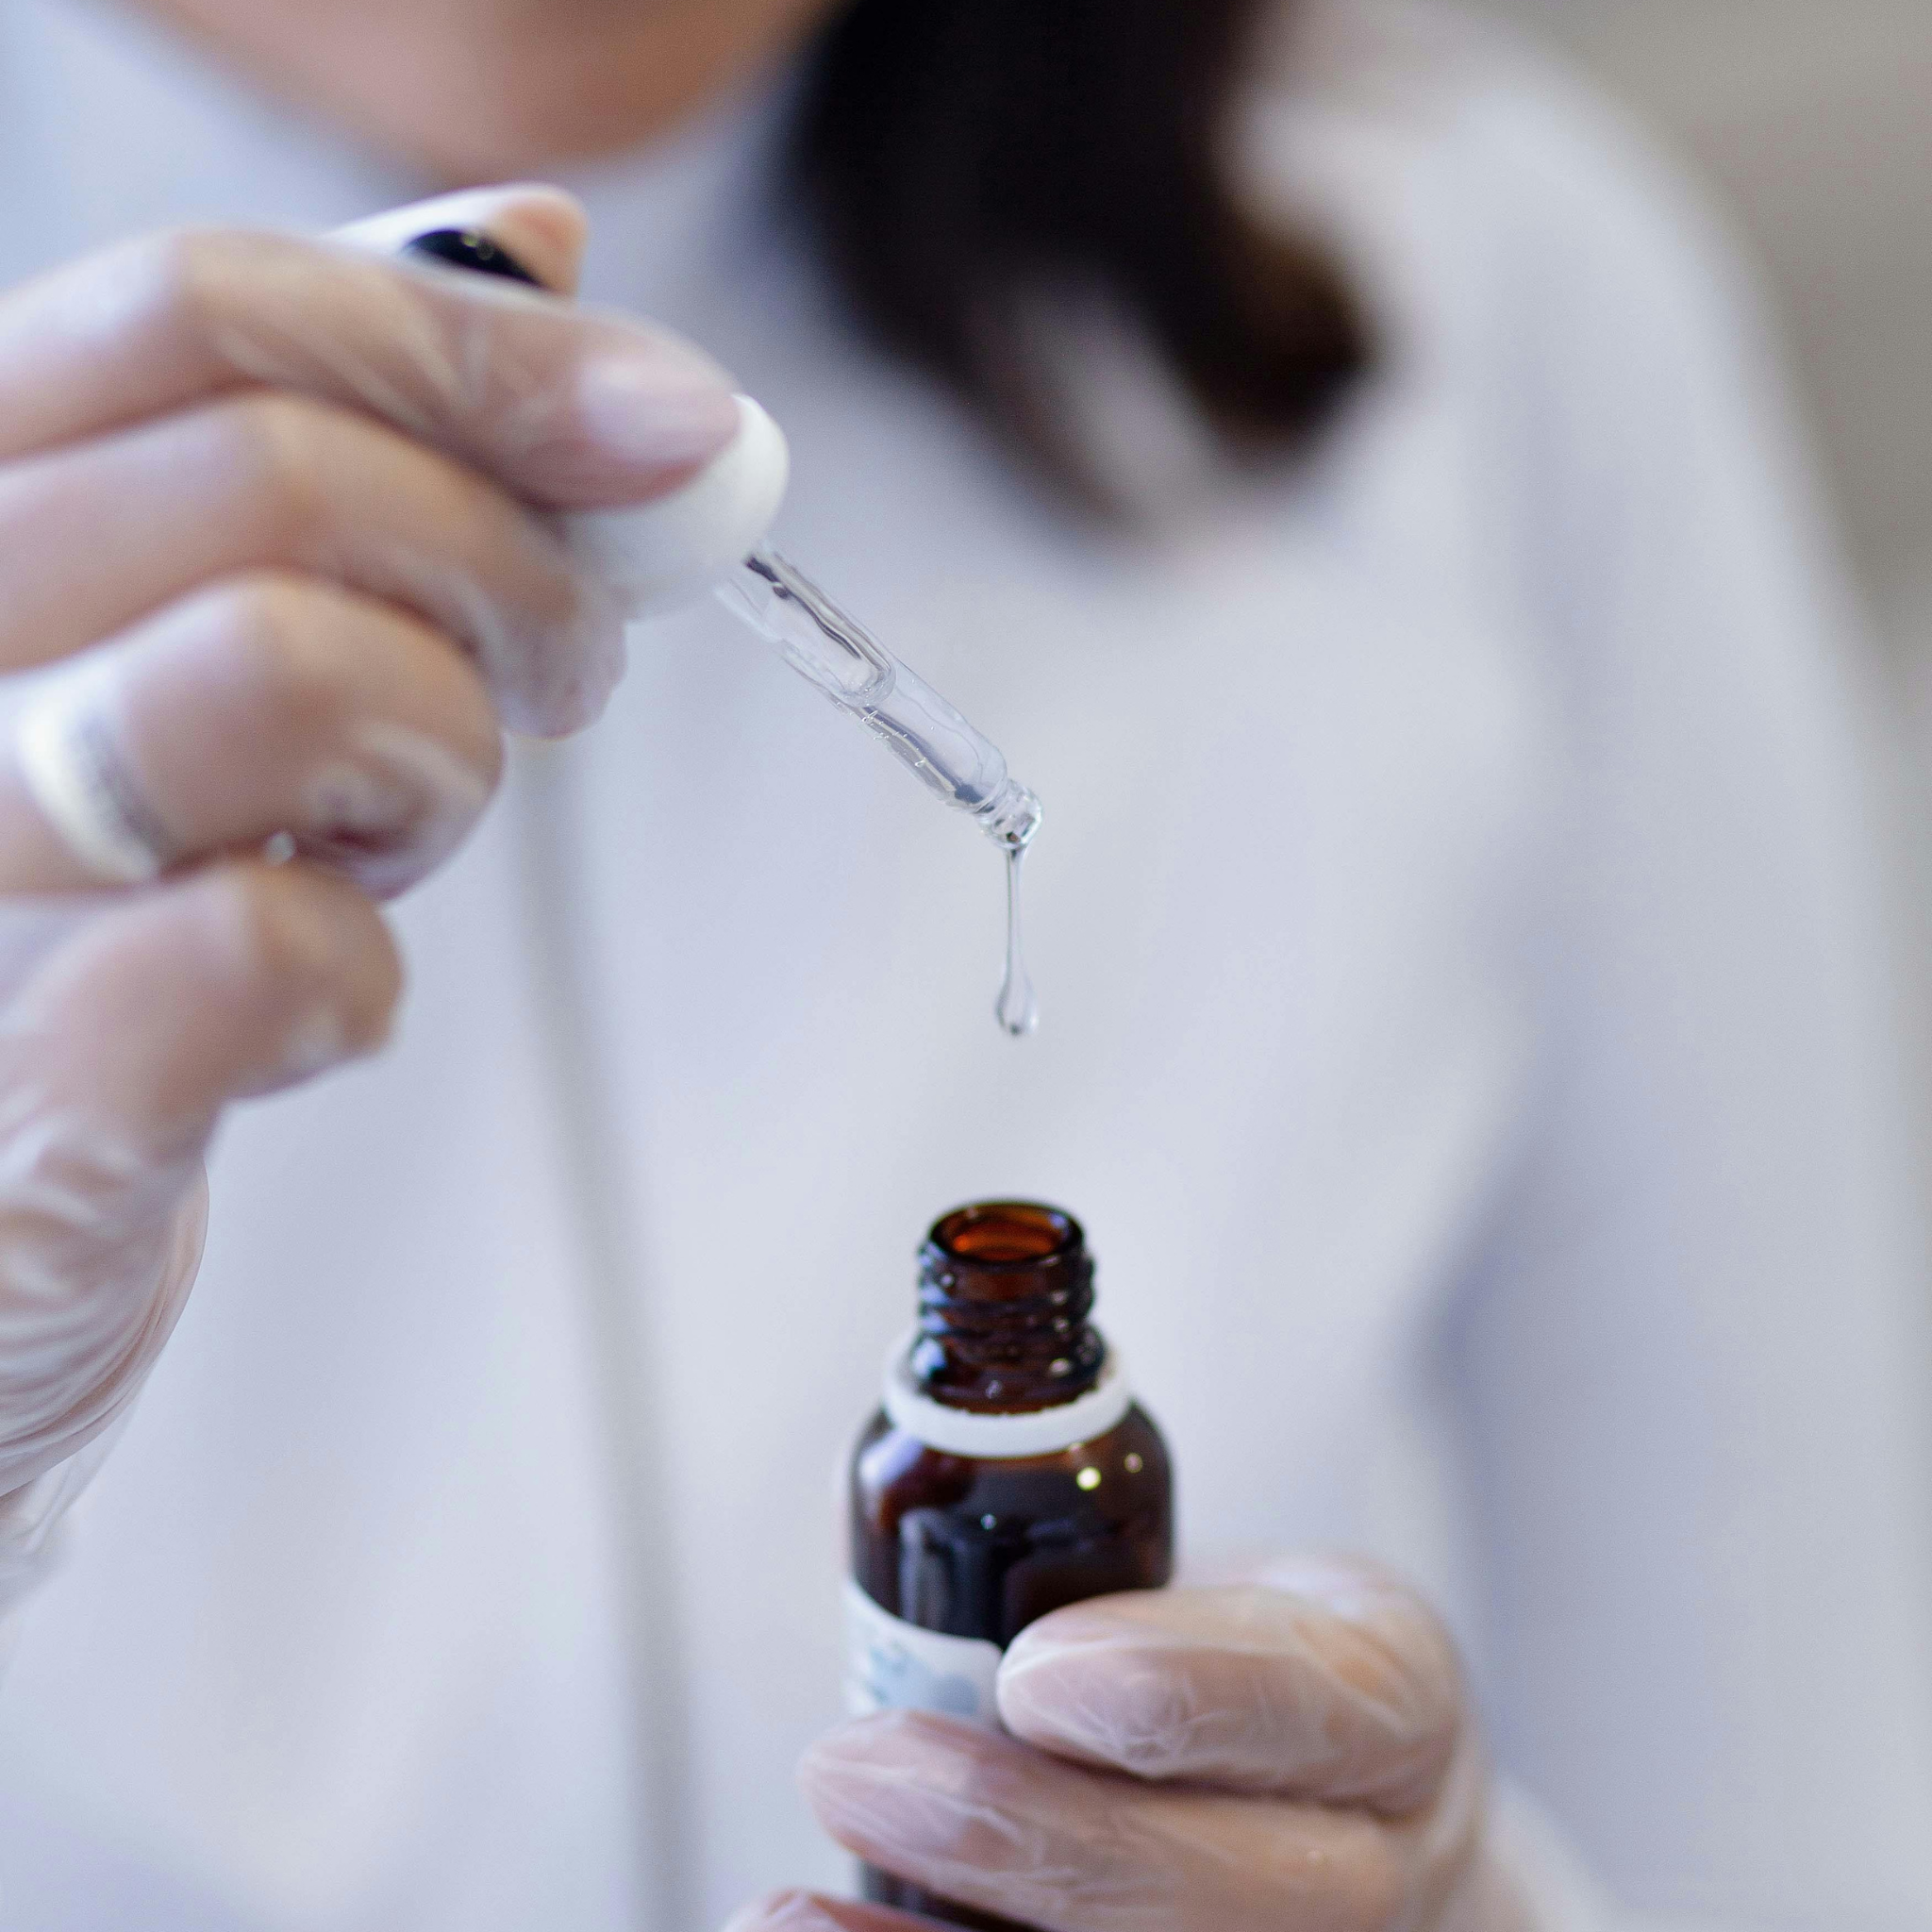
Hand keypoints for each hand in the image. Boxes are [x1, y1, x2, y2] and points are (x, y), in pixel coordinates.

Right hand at [0, 185, 739, 1612]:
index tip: (683, 428)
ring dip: (436, 753)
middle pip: (276, 474)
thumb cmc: (84, 910)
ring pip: (276, 668)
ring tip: (400, 831)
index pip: (206, 312)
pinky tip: (325, 1001)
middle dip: (515, 574)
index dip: (484, 350)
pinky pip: (257, 949)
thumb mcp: (177, 621)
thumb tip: (535, 244)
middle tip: (562, 679)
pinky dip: (362, 971)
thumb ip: (319, 424)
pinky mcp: (27, 1098)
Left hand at [731, 1557, 1537, 1931]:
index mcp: (1397, 1704)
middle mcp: (1380, 1866)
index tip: (1030, 1669)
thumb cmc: (1236, 1672)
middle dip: (1022, 1834)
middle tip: (852, 1761)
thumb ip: (1101, 1563)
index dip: (1178, 1694)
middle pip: (1230, 1894)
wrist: (1330, 1825)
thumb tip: (904, 1503)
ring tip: (789, 1913)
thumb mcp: (1221, 1585)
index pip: (1319, 1705)